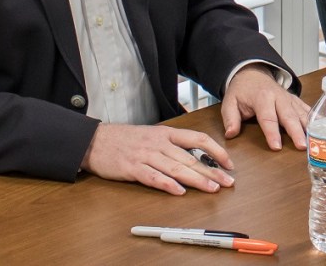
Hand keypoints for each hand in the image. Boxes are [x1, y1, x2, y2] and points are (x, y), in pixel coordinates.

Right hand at [80, 123, 235, 195]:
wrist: (97, 140)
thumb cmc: (125, 139)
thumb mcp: (151, 136)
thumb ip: (171, 146)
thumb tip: (195, 158)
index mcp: (165, 133)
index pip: (197, 139)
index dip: (215, 150)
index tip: (228, 162)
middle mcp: (158, 143)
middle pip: (190, 157)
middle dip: (211, 170)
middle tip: (228, 181)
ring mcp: (145, 155)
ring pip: (176, 167)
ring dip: (195, 179)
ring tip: (211, 188)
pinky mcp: (133, 168)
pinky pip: (153, 177)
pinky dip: (167, 184)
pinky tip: (178, 191)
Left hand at [222, 65, 309, 150]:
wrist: (252, 73)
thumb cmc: (242, 90)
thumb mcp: (230, 101)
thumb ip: (230, 117)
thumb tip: (230, 134)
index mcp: (261, 97)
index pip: (267, 117)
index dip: (271, 132)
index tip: (276, 147)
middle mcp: (278, 96)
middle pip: (288, 115)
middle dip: (296, 131)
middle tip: (302, 147)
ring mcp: (288, 98)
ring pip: (301, 113)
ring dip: (309, 127)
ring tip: (317, 142)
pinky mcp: (295, 100)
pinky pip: (306, 110)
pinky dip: (315, 120)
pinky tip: (323, 130)